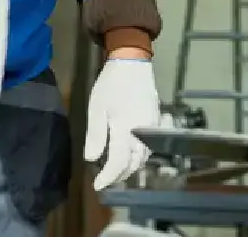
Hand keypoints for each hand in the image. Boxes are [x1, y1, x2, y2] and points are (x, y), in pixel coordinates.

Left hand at [84, 58, 160, 189]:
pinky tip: (129, 152)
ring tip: (116, 168)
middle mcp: (143, 132)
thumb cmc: (112, 84)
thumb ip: (95, 135)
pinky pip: (149, 145)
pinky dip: (139, 154)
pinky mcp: (155, 119)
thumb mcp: (97, 108)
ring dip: (131, 166)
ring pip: (144, 156)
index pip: (118, 163)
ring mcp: (152, 126)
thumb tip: (92, 159)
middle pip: (134, 164)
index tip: (97, 186)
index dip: (108, 177)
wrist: (133, 61)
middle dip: (120, 175)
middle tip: (105, 179)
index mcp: (126, 130)